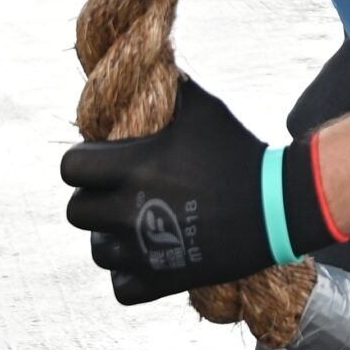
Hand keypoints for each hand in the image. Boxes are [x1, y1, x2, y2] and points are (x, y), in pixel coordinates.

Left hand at [59, 77, 333, 303]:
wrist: (280, 205)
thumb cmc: (240, 151)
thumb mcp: (205, 109)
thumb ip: (172, 88)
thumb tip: (155, 62)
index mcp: (131, 169)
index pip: (69, 168)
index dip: (83, 163)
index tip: (103, 162)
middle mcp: (128, 211)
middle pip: (76, 212)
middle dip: (94, 200)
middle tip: (122, 194)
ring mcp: (143, 250)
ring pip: (97, 250)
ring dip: (111, 238)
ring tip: (137, 226)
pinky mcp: (161, 280)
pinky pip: (121, 286)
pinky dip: (130, 275)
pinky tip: (149, 257)